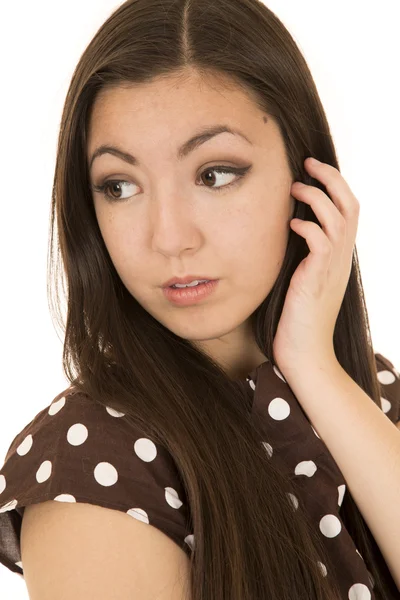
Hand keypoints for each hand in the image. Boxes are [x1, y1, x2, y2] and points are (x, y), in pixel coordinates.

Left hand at [273, 157, 359, 371]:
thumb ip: (304, 257)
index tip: (312, 172)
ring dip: (317, 197)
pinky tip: (291, 225)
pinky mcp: (317, 279)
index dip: (335, 187)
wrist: (304, 354)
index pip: (348, 211)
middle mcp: (341, 259)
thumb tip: (289, 232)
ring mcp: (332, 269)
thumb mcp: (304, 280)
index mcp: (338, 257)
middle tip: (308, 163)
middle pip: (350, 206)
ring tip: (295, 188)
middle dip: (332, 179)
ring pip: (338, 219)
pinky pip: (320, 242)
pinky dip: (307, 227)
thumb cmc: (298, 319)